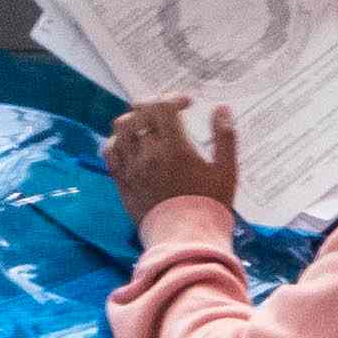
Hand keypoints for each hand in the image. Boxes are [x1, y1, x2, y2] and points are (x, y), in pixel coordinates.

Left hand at [103, 96, 242, 219]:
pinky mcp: (122, 182)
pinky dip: (117, 141)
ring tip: (146, 125)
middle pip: (139, 113)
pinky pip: (110, 153)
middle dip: (153, 105)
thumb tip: (222, 109)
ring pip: (120, 129)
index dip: (174, 98)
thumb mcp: (227, 171)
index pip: (163, 107)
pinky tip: (129, 144)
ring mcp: (132, 168)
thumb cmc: (211, 205)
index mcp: (175, 148)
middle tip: (166, 112)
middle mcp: (148, 154)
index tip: (187, 105)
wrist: (187, 239)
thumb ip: (225, 137)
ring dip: (133, 120)